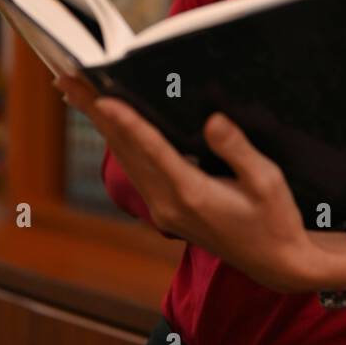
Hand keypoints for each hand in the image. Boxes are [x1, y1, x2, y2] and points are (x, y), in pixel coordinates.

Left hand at [53, 74, 345, 296]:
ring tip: (78, 94)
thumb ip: (237, 150)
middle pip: (126, 151)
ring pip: (126, 161)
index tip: (101, 99)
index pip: (152, 150)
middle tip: (69, 80)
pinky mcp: (166, 212)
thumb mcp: (267, 182)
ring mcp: (164, 210)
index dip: (126, 122)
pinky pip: (136, 172)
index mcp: (193, 194)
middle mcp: (169, 204)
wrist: (276, 264)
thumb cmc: (277, 221)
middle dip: (97, 114)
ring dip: (102, 126)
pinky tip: (113, 127)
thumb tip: (212, 121)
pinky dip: (121, 144)